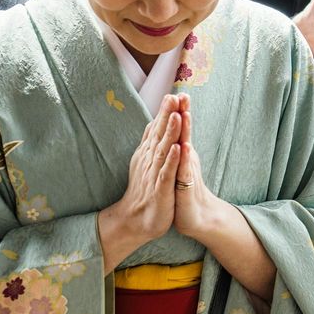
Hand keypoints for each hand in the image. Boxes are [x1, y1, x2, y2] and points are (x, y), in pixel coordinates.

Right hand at [98, 95, 181, 266]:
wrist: (135, 220)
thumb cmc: (146, 189)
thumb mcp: (148, 162)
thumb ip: (152, 141)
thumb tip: (156, 120)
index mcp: (149, 153)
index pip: (157, 129)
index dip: (165, 112)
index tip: (174, 93)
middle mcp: (150, 160)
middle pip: (159, 134)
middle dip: (167, 115)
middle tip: (173, 96)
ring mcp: (155, 174)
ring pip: (163, 150)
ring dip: (170, 132)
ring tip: (177, 115)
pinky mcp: (160, 189)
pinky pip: (167, 173)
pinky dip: (172, 160)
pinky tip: (178, 148)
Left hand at [171, 95, 226, 240]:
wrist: (196, 217)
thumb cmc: (184, 191)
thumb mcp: (178, 166)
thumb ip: (176, 147)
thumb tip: (174, 130)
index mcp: (183, 154)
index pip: (180, 129)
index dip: (178, 111)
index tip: (176, 91)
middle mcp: (188, 159)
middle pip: (185, 133)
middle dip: (184, 114)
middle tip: (184, 94)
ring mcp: (188, 172)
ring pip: (186, 148)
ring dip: (186, 131)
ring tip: (184, 114)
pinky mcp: (186, 187)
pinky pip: (184, 171)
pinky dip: (184, 159)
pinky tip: (185, 147)